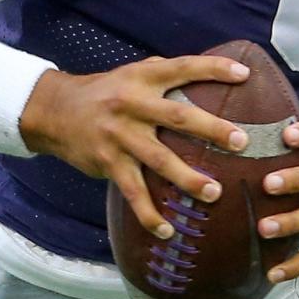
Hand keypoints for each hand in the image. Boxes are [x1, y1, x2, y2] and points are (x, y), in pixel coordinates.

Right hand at [20, 55, 251, 239]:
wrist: (54, 111)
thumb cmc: (105, 92)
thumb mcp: (131, 73)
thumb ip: (164, 73)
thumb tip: (210, 72)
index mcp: (143, 77)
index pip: (182, 68)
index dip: (213, 69)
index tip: (244, 75)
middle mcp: (132, 104)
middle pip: (178, 116)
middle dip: (212, 130)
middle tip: (241, 142)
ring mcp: (120, 135)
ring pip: (159, 159)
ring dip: (188, 178)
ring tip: (214, 193)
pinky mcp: (108, 162)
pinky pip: (133, 191)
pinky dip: (149, 214)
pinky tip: (166, 230)